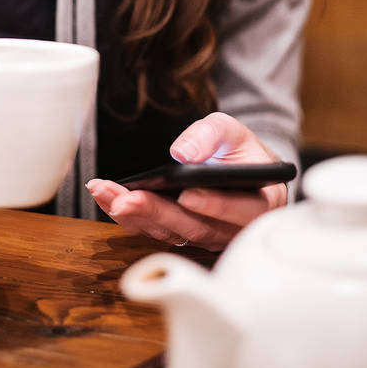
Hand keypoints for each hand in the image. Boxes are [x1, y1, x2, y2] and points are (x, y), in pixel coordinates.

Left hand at [86, 112, 288, 250]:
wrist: (234, 167)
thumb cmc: (236, 149)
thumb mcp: (231, 130)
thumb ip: (211, 135)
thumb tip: (182, 153)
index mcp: (261, 203)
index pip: (241, 212)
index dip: (215, 206)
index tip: (188, 195)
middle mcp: (234, 229)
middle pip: (197, 228)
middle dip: (158, 213)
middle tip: (128, 199)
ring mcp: (207, 237)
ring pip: (171, 232)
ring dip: (135, 215)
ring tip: (106, 193)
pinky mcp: (182, 236)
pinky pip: (154, 230)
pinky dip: (128, 216)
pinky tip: (105, 197)